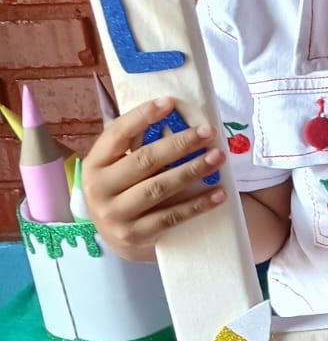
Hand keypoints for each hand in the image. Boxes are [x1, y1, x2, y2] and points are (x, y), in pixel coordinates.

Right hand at [82, 98, 225, 260]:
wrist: (116, 238)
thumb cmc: (124, 189)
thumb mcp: (118, 166)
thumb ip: (136, 144)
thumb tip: (174, 113)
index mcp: (94, 164)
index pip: (117, 134)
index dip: (142, 116)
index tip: (170, 102)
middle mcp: (99, 189)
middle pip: (144, 160)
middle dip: (179, 144)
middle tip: (208, 132)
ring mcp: (115, 215)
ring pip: (159, 188)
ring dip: (192, 170)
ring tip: (217, 157)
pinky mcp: (135, 236)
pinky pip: (171, 217)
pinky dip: (197, 204)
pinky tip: (218, 193)